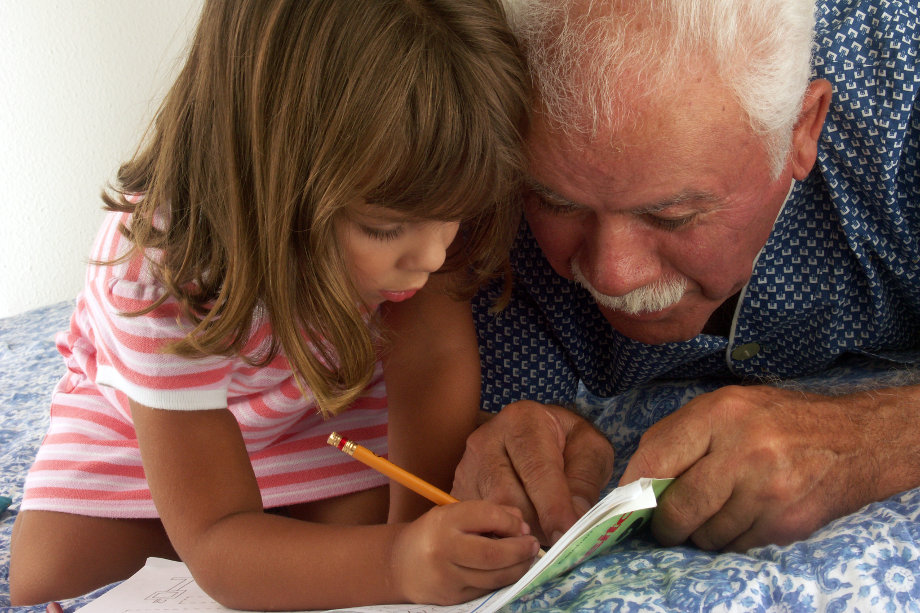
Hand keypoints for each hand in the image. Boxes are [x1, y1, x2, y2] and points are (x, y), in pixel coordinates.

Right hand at [391, 500, 539, 604]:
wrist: (401, 564)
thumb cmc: (435, 534)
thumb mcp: (455, 514)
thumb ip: (489, 513)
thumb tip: (522, 525)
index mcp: (444, 521)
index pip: (487, 517)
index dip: (511, 522)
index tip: (522, 526)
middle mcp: (442, 549)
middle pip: (493, 554)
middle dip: (520, 550)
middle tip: (533, 546)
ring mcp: (446, 577)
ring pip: (494, 577)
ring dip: (518, 568)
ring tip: (526, 559)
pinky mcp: (452, 597)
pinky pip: (487, 589)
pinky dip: (503, 580)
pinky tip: (508, 571)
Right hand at [451, 401, 613, 544]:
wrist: (542, 435)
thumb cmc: (569, 442)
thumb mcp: (591, 451)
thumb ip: (584, 483)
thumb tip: (570, 524)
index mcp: (522, 421)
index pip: (536, 470)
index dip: (553, 507)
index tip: (567, 535)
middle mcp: (486, 439)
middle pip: (507, 496)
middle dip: (537, 524)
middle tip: (561, 537)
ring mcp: (467, 465)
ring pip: (490, 513)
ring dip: (520, 533)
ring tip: (544, 530)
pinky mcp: (459, 488)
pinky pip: (478, 523)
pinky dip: (503, 534)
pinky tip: (522, 530)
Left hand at [620, 384, 919, 550]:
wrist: (854, 439)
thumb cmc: (775, 421)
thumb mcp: (723, 407)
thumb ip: (676, 437)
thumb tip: (634, 480)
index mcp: (719, 414)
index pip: (655, 460)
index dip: (634, 490)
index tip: (628, 504)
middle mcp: (744, 451)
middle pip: (680, 508)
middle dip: (665, 524)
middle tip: (665, 525)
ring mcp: (769, 489)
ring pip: (708, 534)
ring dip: (701, 534)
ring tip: (713, 515)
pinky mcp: (788, 521)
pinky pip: (739, 545)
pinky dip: (732, 539)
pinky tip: (743, 517)